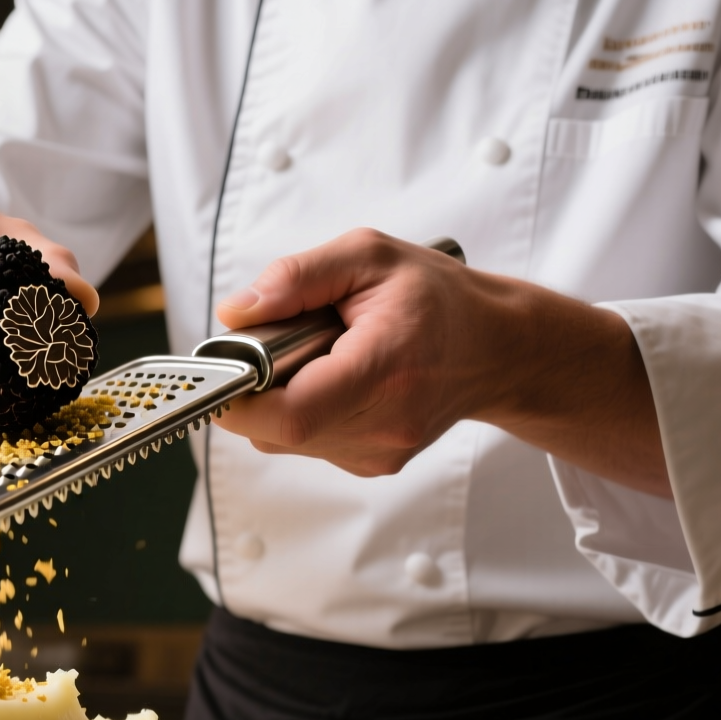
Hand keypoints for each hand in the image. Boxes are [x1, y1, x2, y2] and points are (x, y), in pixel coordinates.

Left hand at [213, 229, 671, 496]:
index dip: (241, 399)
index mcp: (385, 367)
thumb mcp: (368, 256)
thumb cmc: (438, 300)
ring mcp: (379, 451)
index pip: (292, 413)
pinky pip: (306, 444)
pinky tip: (332, 379)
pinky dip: (302, 411)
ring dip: (280, 399)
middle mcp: (384, 422)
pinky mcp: (372, 463)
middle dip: (258, 387)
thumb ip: (298, 277)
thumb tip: (237, 311)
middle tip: (281, 342)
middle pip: (278, 429)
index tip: (224, 367)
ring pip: (284, 440)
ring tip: (317, 356)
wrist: (496, 347)